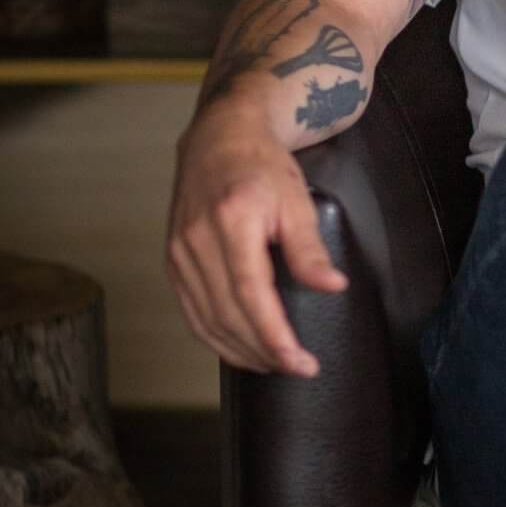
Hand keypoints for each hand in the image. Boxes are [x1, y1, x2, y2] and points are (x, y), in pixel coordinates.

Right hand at [165, 105, 347, 376]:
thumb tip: (333, 287)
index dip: (274, 336)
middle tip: (298, 369)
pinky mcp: (172, 261)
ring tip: (274, 365)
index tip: (300, 362)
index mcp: (231, 221)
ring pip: (206, 321)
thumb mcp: (296, 199)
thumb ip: (310, 248)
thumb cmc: (262, 166)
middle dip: (264, 351)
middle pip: (227, 315)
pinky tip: (241, 349)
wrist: (219, 137)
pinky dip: (215, 338)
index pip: (251, 295)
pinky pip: (191, 313)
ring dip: (240, 352)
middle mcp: (196, 241)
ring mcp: (178, 253)